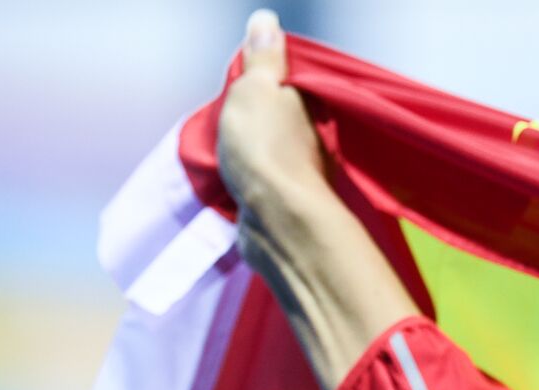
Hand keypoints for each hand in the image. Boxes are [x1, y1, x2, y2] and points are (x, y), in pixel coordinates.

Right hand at [217, 9, 324, 222]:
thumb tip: (267, 20)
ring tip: (225, 150)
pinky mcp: (287, 200)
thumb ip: (262, 56)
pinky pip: (265, 180)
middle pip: (277, 115)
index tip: (237, 85)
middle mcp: (313, 135)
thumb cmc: (264, 146)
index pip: (285, 80)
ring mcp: (301, 169)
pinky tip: (235, 179)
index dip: (259, 79)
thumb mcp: (255, 88)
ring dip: (250, 151)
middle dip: (253, 116)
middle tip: (225, 120)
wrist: (277, 220)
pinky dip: (252, 178)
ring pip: (271, 149)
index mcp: (309, 102)